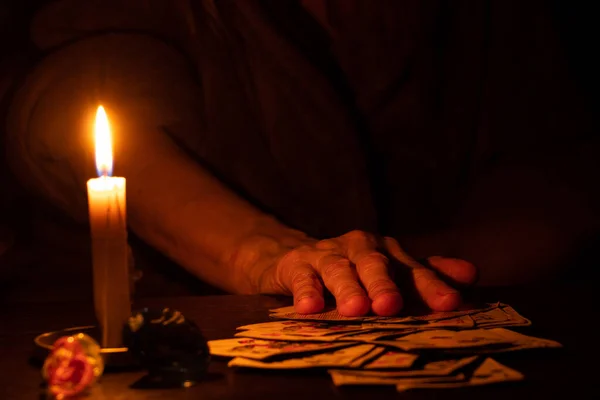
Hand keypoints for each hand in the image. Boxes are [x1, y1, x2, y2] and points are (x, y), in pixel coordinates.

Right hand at [257, 230, 476, 316]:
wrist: (297, 258)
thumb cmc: (353, 269)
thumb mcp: (391, 270)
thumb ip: (428, 274)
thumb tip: (472, 274)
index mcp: (389, 252)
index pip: (413, 270)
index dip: (431, 286)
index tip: (450, 304)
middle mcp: (361, 249)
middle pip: (375, 265)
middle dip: (384, 284)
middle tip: (391, 306)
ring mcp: (328, 255)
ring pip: (339, 270)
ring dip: (347, 288)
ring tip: (355, 309)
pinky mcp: (297, 265)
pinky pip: (302, 278)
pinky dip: (305, 291)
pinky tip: (309, 308)